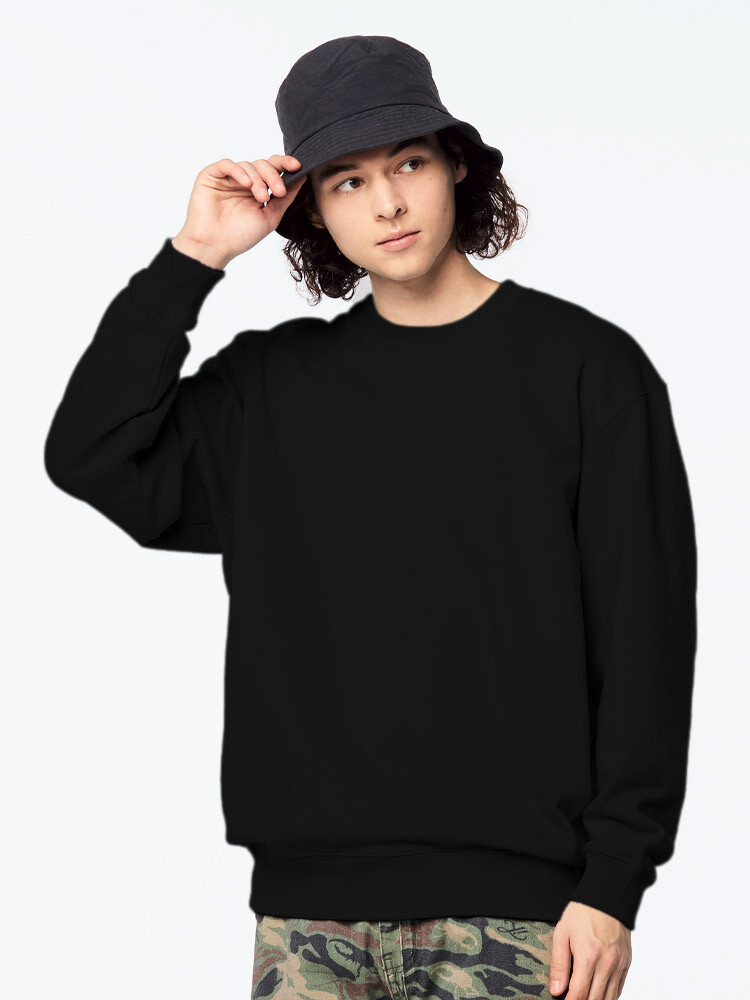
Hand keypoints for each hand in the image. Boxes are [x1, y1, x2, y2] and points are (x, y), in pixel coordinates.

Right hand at [172, 155, 307, 267]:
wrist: (214, 246)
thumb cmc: (240, 236)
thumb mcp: (270, 217)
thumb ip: (285, 198)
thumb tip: (302, 178)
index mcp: (257, 189)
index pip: (273, 170)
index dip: (285, 164)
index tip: (298, 166)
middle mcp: (243, 181)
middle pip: (263, 165)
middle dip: (274, 176)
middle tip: (278, 191)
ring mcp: (228, 178)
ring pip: (248, 165)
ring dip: (258, 179)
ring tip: (261, 198)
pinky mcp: (211, 175)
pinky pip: (227, 164)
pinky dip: (239, 171)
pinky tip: (246, 184)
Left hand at [549, 902, 631, 998]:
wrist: (607, 897)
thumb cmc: (582, 913)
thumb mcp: (562, 933)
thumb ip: (559, 964)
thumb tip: (556, 990)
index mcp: (588, 956)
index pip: (579, 994)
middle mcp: (606, 964)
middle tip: (572, 998)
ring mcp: (619, 964)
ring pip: (609, 998)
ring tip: (584, 997)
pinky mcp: (627, 962)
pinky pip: (619, 988)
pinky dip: (609, 996)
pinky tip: (598, 994)